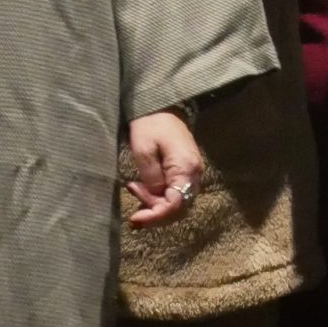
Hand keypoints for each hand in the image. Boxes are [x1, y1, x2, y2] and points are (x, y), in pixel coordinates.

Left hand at [124, 112, 202, 228]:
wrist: (159, 106)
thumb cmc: (150, 124)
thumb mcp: (143, 149)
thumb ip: (151, 177)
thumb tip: (155, 198)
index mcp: (186, 168)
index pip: (176, 204)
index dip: (156, 216)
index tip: (135, 220)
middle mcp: (194, 173)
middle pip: (179, 208)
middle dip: (155, 213)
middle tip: (133, 208)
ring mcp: (192, 173)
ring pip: (178, 204)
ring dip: (155, 206)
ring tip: (134, 191)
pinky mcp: (185, 171)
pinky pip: (175, 193)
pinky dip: (159, 198)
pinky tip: (142, 190)